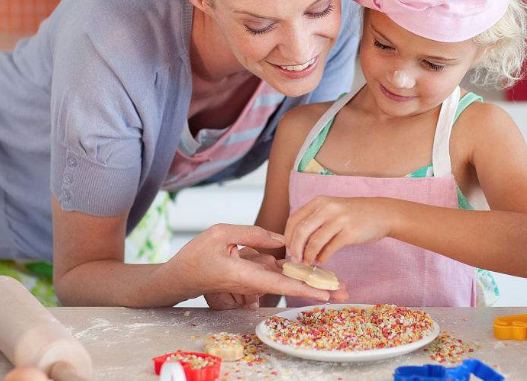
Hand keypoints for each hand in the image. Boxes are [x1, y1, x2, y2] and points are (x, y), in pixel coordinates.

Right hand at [170, 224, 334, 303]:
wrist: (181, 276)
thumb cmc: (196, 255)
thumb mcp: (222, 233)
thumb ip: (253, 234)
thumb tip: (282, 240)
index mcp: (245, 275)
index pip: (280, 284)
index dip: (303, 288)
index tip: (324, 293)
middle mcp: (254, 282)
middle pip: (290, 286)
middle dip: (317, 289)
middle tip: (345, 292)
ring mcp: (255, 281)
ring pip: (286, 279)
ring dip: (309, 281)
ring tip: (338, 285)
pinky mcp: (253, 277)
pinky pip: (276, 274)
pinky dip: (294, 273)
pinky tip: (313, 272)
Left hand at [285, 197, 394, 264]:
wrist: (381, 213)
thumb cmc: (354, 214)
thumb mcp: (332, 209)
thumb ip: (316, 220)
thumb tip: (297, 242)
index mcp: (320, 202)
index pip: (294, 219)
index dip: (288, 236)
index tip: (288, 248)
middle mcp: (327, 208)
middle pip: (301, 231)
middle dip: (295, 248)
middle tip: (295, 260)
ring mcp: (339, 220)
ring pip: (314, 241)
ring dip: (308, 256)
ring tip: (308, 262)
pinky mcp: (349, 233)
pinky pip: (330, 249)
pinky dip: (323, 258)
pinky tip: (322, 261)